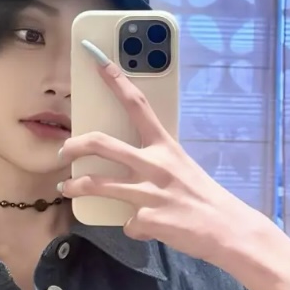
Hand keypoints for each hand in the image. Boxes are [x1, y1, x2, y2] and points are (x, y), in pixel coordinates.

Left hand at [58, 47, 258, 262]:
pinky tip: (147, 228)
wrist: (225, 229)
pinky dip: (133, 227)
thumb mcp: (181, 167)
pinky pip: (127, 223)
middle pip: (102, 144)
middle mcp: (154, 164)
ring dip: (75, 186)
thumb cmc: (203, 197)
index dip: (116, 81)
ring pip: (98, 184)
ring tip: (65, 188)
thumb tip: (133, 170)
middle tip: (64, 150)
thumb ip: (155, 163)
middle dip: (75, 145)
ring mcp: (148, 193)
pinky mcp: (146, 220)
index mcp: (164, 146)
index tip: (98, 61)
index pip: (137, 105)